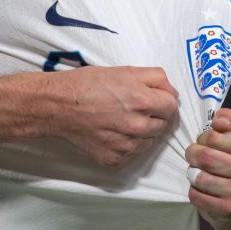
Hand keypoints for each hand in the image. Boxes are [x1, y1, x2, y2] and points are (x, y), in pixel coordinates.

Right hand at [46, 66, 179, 166]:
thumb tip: (172, 92)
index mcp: (142, 101)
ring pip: (149, 141)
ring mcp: (126, 146)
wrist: (58, 106)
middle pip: (162, 125)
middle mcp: (137, 126)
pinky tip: (111, 131)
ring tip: (120, 118)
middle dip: (153, 115)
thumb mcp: (124, 70)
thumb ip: (155, 78)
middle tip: (133, 106)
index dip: (163, 100)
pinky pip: (131, 153)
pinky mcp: (115, 159)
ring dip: (142, 131)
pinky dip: (126, 144)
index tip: (152, 98)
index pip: (172, 106)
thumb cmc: (88, 85)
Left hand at [186, 108, 230, 226]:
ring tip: (200, 174)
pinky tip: (203, 190)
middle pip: (204, 156)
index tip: (207, 143)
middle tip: (195, 157)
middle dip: (193, 155)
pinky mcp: (228, 210)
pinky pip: (196, 196)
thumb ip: (227, 121)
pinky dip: (194, 191)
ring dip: (193, 174)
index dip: (203, 139)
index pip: (212, 136)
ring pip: (199, 177)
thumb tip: (219, 121)